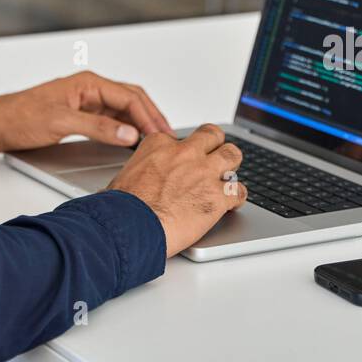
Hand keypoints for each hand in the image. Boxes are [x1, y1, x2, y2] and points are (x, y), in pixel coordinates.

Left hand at [0, 70, 173, 156]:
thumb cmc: (21, 116)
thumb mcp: (61, 122)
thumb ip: (98, 127)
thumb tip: (129, 134)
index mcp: (88, 83)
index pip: (129, 96)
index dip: (148, 116)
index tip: (161, 134)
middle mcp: (90, 89)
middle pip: (132, 99)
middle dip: (151, 116)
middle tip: (167, 136)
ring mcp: (87, 102)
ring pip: (124, 109)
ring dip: (141, 123)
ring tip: (156, 141)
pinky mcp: (82, 115)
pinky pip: (113, 119)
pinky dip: (127, 129)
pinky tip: (134, 142)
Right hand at [107, 124, 246, 255]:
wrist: (129, 225)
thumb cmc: (122, 206)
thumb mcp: (125, 174)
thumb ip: (143, 170)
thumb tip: (139, 181)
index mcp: (161, 145)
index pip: (182, 138)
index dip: (186, 152)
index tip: (185, 162)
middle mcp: (185, 153)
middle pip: (213, 135)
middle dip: (216, 145)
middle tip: (215, 157)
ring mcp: (204, 173)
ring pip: (233, 155)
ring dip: (232, 166)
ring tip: (228, 177)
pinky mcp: (217, 197)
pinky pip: (239, 191)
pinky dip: (238, 198)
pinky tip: (233, 204)